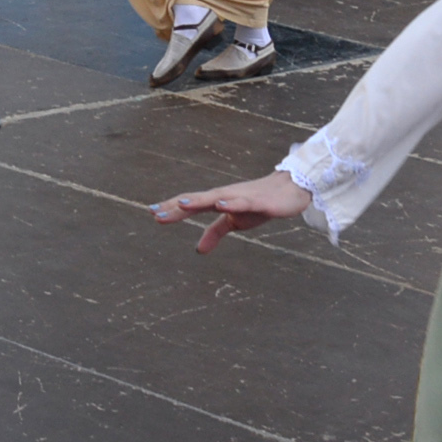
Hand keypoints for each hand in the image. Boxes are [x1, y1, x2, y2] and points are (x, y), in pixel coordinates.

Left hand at [149, 173, 311, 250]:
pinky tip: (220, 204)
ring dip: (198, 200)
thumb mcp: (234, 223)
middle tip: (155, 212)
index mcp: (218, 201)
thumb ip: (215, 232)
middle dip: (176, 207)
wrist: (290, 191)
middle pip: (196, 200)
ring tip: (181, 204)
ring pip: (215, 198)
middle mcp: (225, 196)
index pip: (190, 205)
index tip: (151, 213)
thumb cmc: (258, 204)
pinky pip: (243, 202)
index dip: (171, 209)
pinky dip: (231, 202)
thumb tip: (198, 249)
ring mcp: (240, 196)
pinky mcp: (257, 201)